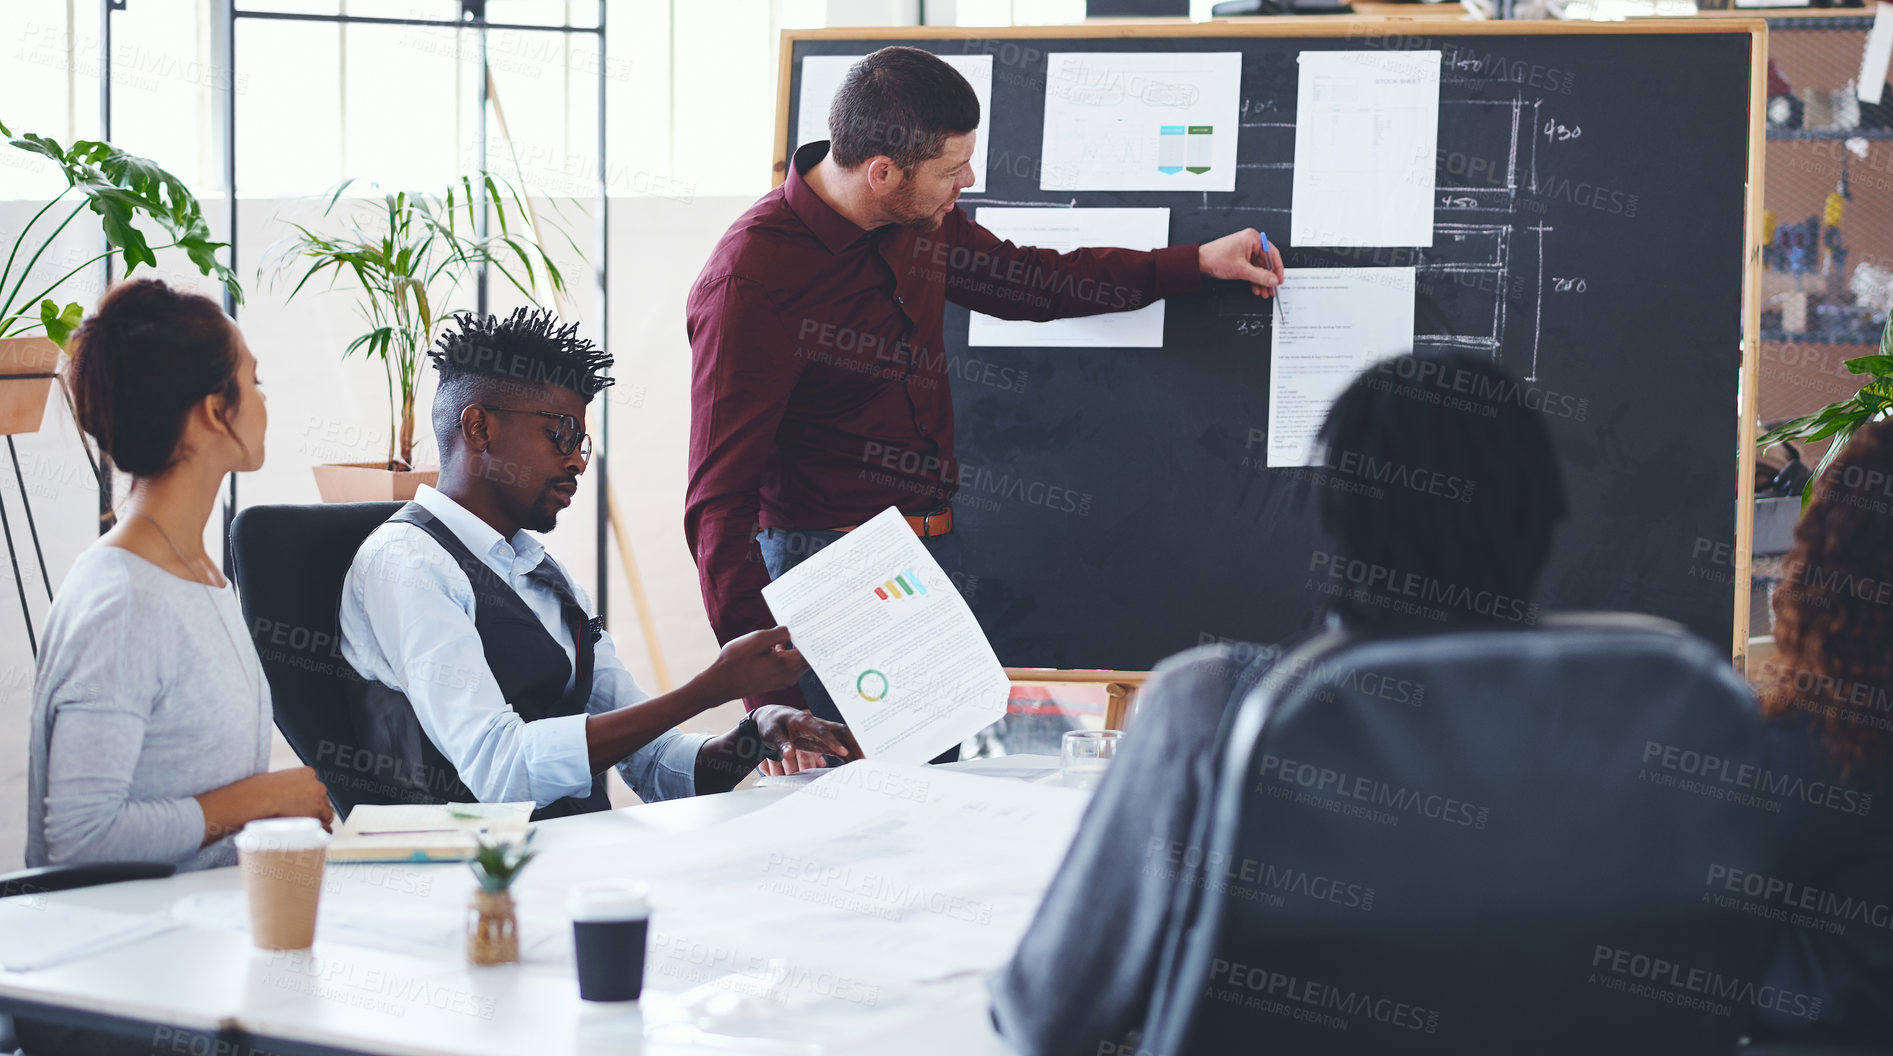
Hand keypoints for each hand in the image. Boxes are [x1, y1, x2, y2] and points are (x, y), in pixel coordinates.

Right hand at [198, 766, 334, 844]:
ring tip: (303, 828)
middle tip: (300, 818)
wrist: (256, 800)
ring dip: (317, 820)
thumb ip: (288, 787)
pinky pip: (325, 827)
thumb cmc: (257, 792)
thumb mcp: (275, 781)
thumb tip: (286, 799)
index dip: (307, 798)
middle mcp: (318, 785)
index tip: (299, 805)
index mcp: (308, 773)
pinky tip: (310, 837)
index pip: (314, 787)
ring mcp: (320, 800)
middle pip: (322, 800)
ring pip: (326, 813)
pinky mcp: (318, 815)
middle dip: (313, 808)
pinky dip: (320, 832)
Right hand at [700, 627, 809, 701]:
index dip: (815, 638)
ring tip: (789, 632)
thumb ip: (778, 633)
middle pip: (808, 657)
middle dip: (807, 642)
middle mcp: (790, 676)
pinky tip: (777, 645)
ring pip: (798, 662)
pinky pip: (789, 666)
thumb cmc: (736, 662)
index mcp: (788, 665)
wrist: (721, 683)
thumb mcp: (757, 640)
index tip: (817, 625)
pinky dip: (787, 655)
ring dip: (795, 648)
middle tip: (808, 625)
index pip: (812, 651)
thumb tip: (791, 630)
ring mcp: (784, 680)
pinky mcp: (777, 681)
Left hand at [752, 705, 861, 772]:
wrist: (772, 717)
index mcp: (804, 720)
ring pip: (844, 738)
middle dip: (854, 743)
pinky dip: (848, 755)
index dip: (832, 741)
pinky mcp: (823, 740)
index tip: (842, 752)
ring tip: (865, 764)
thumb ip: (780, 744)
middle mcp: (818, 724)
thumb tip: (788, 754)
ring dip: (854, 750)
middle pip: (841, 731)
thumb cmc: (772, 723)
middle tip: (863, 758)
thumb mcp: (771, 733)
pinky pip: (839, 746)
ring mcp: (823, 732)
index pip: (822, 730)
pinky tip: (854, 765)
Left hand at [1198, 228, 1284, 296]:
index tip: (1279, 280)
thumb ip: (1260, 276)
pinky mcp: (1241, 258)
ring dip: (1261, 281)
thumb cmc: (1215, 258)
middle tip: (1272, 290)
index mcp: (1253, 238)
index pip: (1272, 254)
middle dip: (1268, 278)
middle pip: (1266, 262)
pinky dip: (1254, 279)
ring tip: (1264, 292)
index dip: (1278, 269)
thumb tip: (1273, 280)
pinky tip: (1256, 288)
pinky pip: (1252, 269)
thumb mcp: (1241, 270)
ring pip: (1259, 268)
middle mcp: (1251, 242)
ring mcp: (1246, 250)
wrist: (1199, 262)